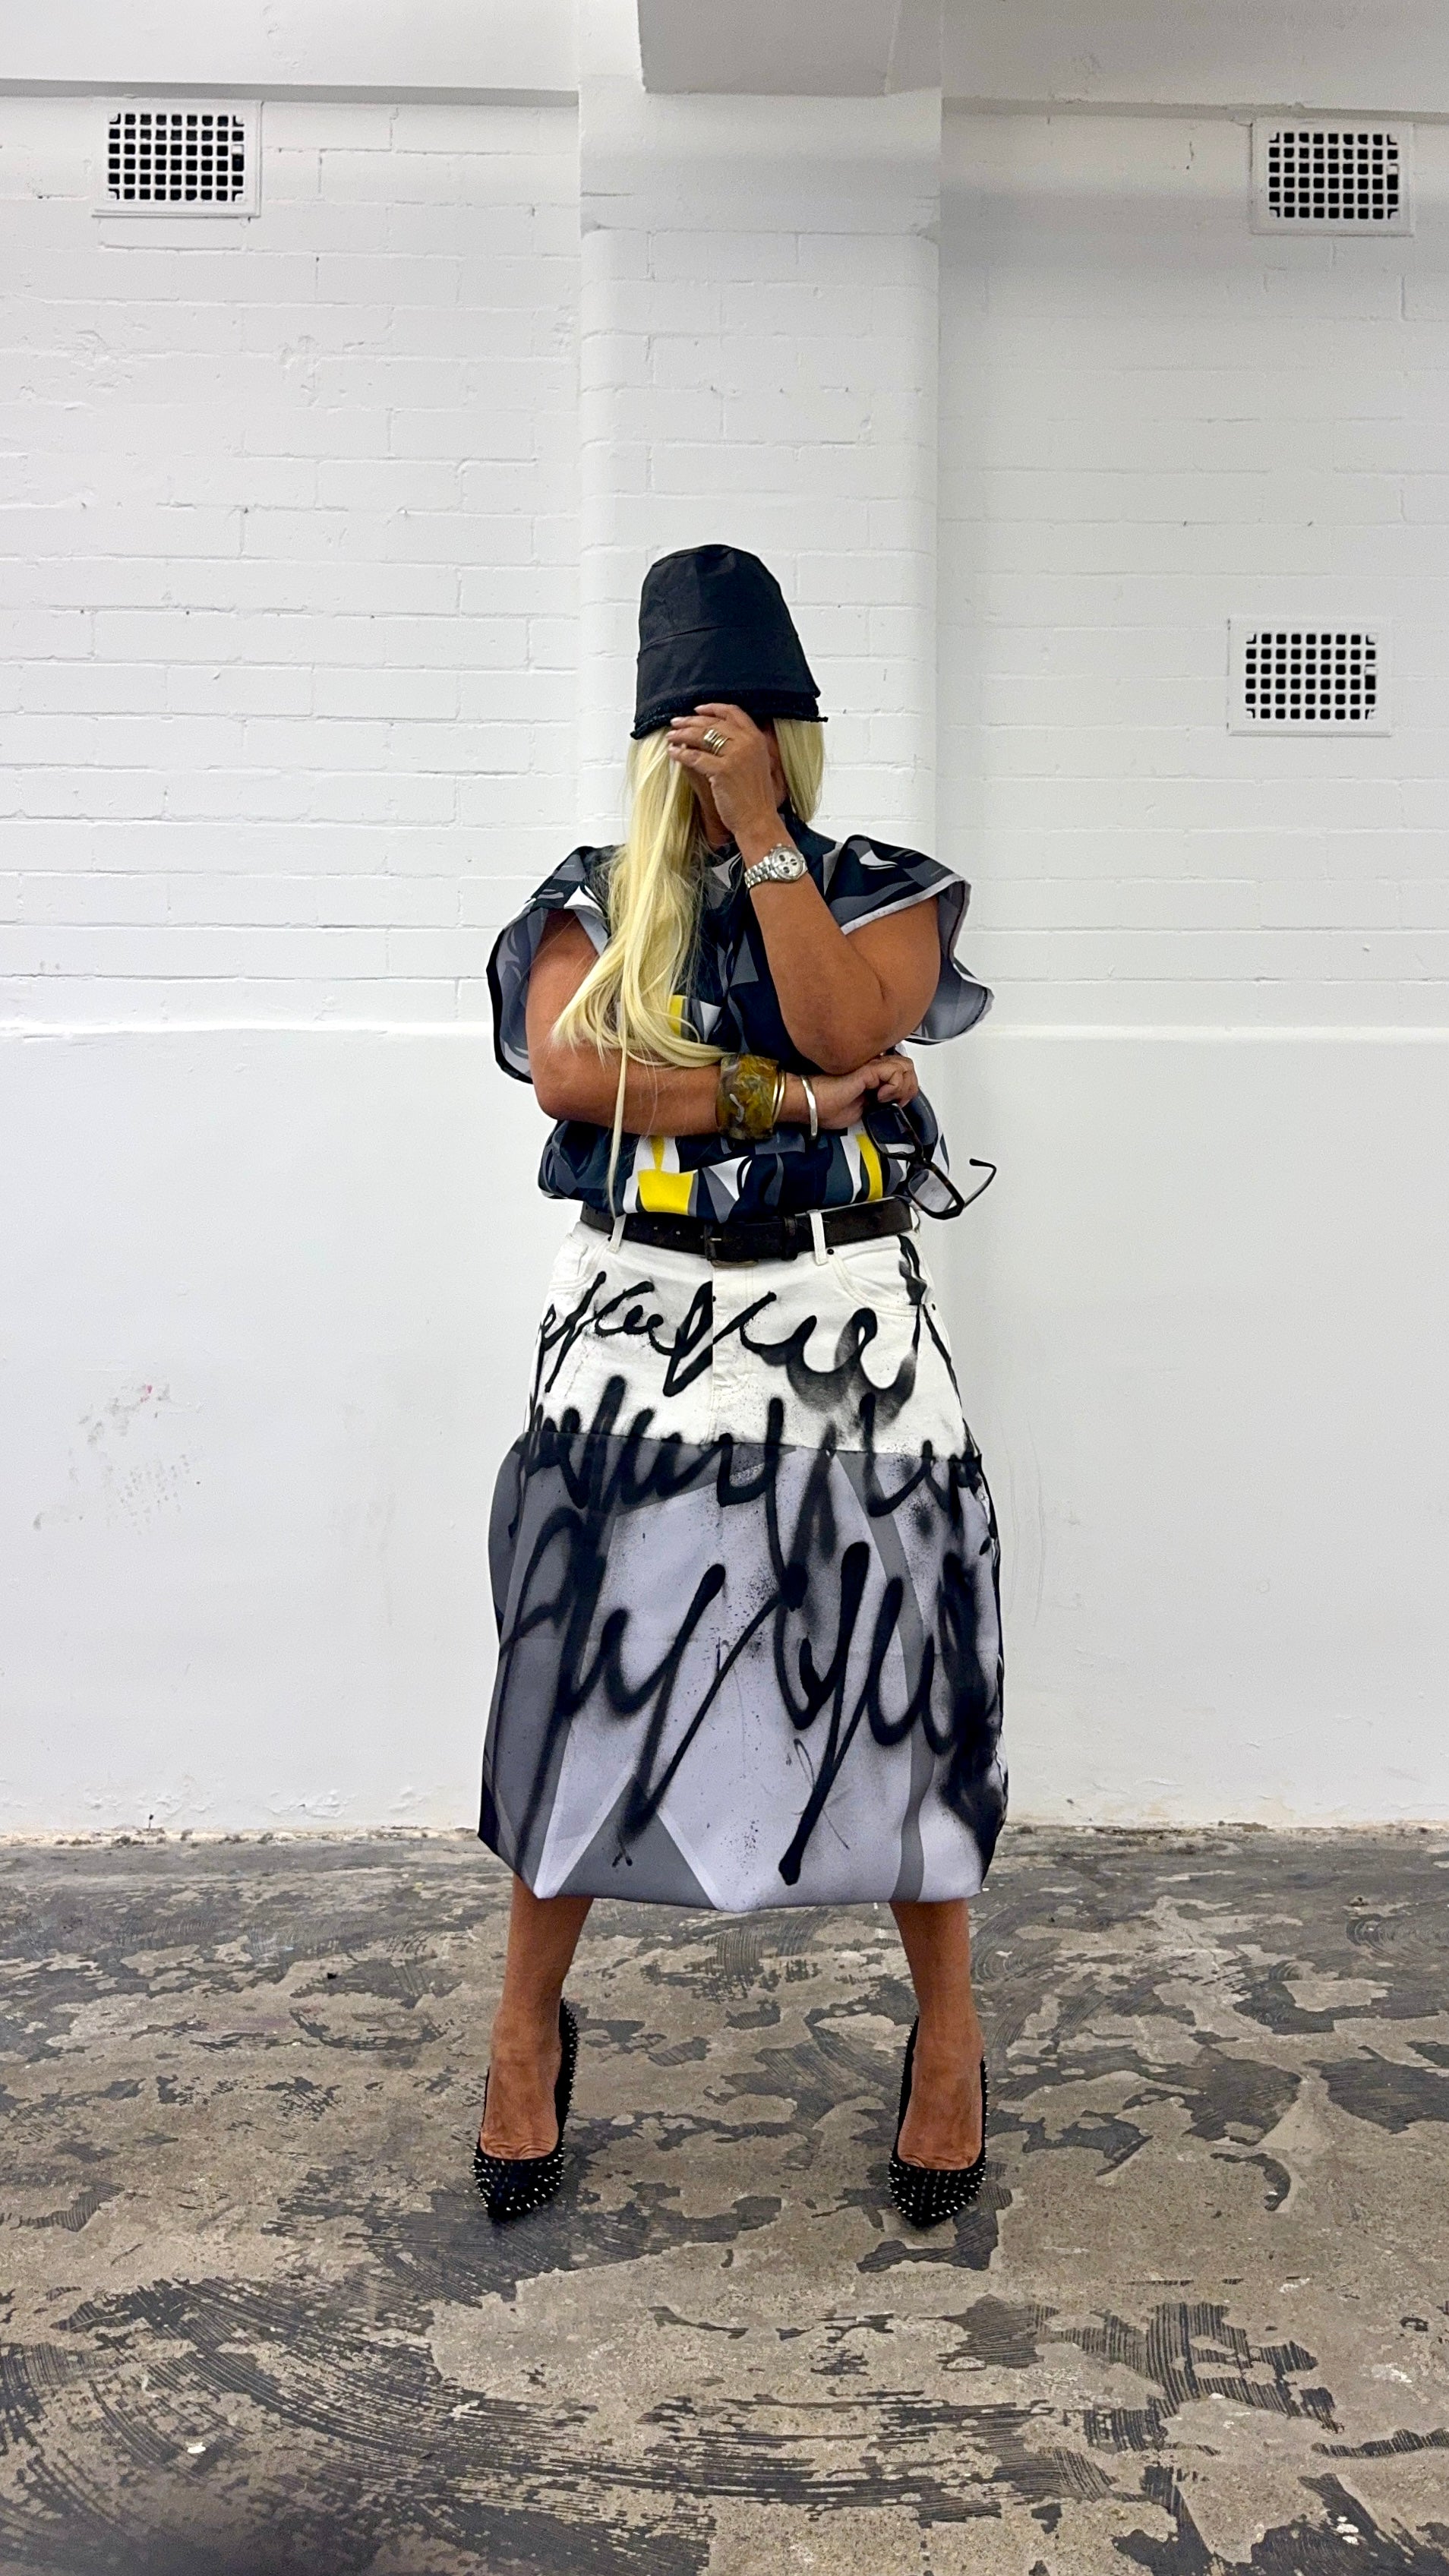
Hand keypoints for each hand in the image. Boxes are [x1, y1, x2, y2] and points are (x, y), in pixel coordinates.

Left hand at [667, 703, 781, 844]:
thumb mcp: (760, 764)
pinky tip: (673, 753)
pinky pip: (695, 757)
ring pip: (703, 737)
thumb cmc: (756, 797)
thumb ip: (747, 747)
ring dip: (682, 734)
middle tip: (676, 722)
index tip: (697, 710)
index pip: (733, 713)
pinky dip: (681, 754)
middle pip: (714, 723)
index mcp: (757, 739)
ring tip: (670, 736)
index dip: (713, 708)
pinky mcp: (722, 770)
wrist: (759, 820)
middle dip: (691, 721)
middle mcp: (748, 742)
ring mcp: (735, 755)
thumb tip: (725, 735)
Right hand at [795, 1054, 918, 1131]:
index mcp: (870, 1074)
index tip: (896, 1104)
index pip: (901, 1071)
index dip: (905, 1088)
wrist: (810, 1104)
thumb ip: (878, 1102)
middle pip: (907, 1066)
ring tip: (886, 1098)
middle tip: (895, 1102)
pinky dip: (894, 1088)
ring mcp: (870, 1065)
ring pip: (906, 1066)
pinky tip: (879, 1096)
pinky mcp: (868, 1068)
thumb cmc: (825, 1107)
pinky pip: (896, 1072)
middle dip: (908, 1088)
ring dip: (902, 1088)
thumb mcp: (862, 1111)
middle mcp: (872, 1065)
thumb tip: (891, 1104)